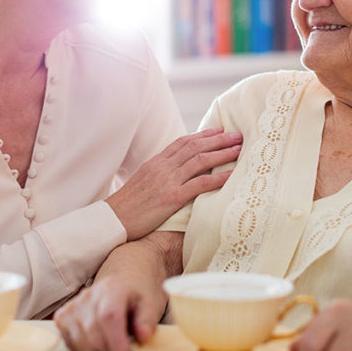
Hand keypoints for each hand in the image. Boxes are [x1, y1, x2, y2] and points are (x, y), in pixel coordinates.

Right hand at [55, 276, 161, 350]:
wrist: (122, 282)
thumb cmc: (136, 297)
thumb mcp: (150, 304)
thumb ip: (147, 320)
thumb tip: (143, 337)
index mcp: (112, 287)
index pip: (109, 317)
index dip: (117, 342)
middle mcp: (88, 295)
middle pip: (94, 336)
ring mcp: (72, 307)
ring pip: (82, 344)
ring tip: (116, 349)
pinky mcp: (62, 318)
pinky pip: (71, 344)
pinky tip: (102, 346)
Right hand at [106, 127, 241, 239]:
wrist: (112, 220)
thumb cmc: (128, 206)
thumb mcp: (143, 181)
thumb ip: (159, 172)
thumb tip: (176, 170)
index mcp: (156, 162)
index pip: (183, 142)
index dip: (203, 135)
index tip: (219, 130)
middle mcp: (163, 167)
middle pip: (195, 147)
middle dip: (219, 140)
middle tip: (237, 135)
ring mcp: (167, 181)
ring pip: (201, 161)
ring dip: (223, 153)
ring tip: (239, 149)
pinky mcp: (171, 197)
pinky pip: (199, 184)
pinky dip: (218, 177)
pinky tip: (231, 175)